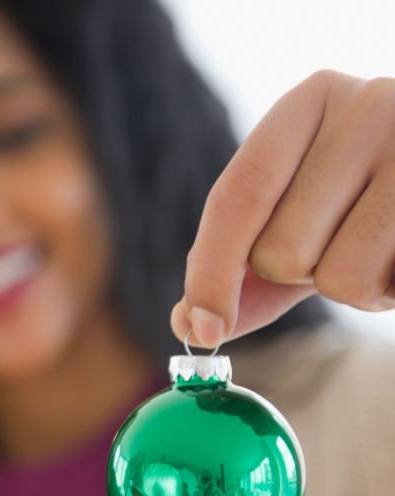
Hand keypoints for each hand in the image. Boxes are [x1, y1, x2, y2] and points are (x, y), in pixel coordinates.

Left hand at [173, 71, 394, 347]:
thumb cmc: (367, 202)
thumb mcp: (297, 221)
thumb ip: (237, 273)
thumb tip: (188, 323)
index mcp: (308, 102)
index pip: (236, 198)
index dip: (212, 273)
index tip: (205, 328)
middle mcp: (367, 106)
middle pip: (280, 251)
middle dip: (302, 273)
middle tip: (345, 241)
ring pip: (340, 278)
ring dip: (356, 289)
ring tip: (384, 248)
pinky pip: (392, 287)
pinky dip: (392, 292)